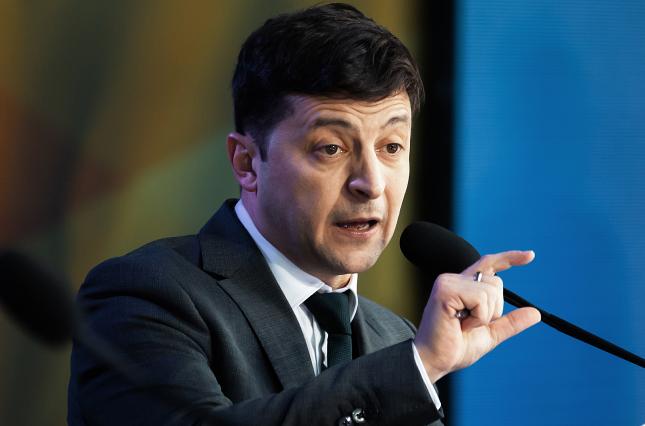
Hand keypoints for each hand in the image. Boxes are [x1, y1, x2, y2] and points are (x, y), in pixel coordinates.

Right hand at [413, 250, 540, 382]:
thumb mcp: (490, 334)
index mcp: (463, 286)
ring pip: (491, 291)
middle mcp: (454, 279)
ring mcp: (448, 282)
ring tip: (463, 325)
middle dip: (494, 310)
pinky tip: (460, 324)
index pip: (488, 264)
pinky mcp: (445, 290)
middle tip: (470, 325)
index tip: (531, 256)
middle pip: (497, 282)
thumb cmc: (456, 347)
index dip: (509, 258)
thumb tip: (536, 313)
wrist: (436, 360)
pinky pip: (480, 299)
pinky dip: (478, 318)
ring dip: (484, 316)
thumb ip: (510, 322)